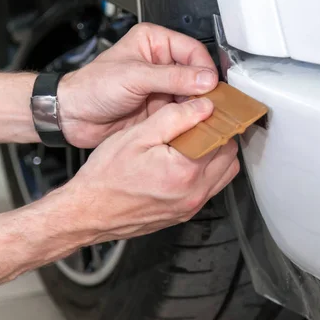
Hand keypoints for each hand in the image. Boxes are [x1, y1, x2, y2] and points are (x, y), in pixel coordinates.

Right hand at [56, 97, 238, 242]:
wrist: (89, 212)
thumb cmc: (106, 178)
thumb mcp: (137, 135)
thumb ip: (175, 118)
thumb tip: (204, 107)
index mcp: (185, 171)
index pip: (222, 138)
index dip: (217, 119)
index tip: (208, 110)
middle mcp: (194, 193)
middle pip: (229, 156)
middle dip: (220, 136)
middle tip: (200, 124)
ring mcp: (191, 206)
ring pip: (225, 173)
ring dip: (217, 155)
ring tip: (194, 143)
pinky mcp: (186, 213)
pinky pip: (211, 188)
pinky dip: (207, 172)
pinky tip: (187, 161)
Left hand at [57, 23, 217, 147]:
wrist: (74, 117)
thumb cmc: (92, 88)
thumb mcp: (134, 77)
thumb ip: (172, 78)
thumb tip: (205, 79)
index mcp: (154, 43)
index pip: (193, 50)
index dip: (205, 69)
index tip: (212, 86)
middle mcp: (161, 64)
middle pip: (197, 75)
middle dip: (204, 90)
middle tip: (211, 105)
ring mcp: (163, 88)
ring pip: (194, 96)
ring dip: (199, 107)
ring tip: (203, 117)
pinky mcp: (162, 109)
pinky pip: (184, 113)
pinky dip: (190, 120)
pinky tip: (192, 124)